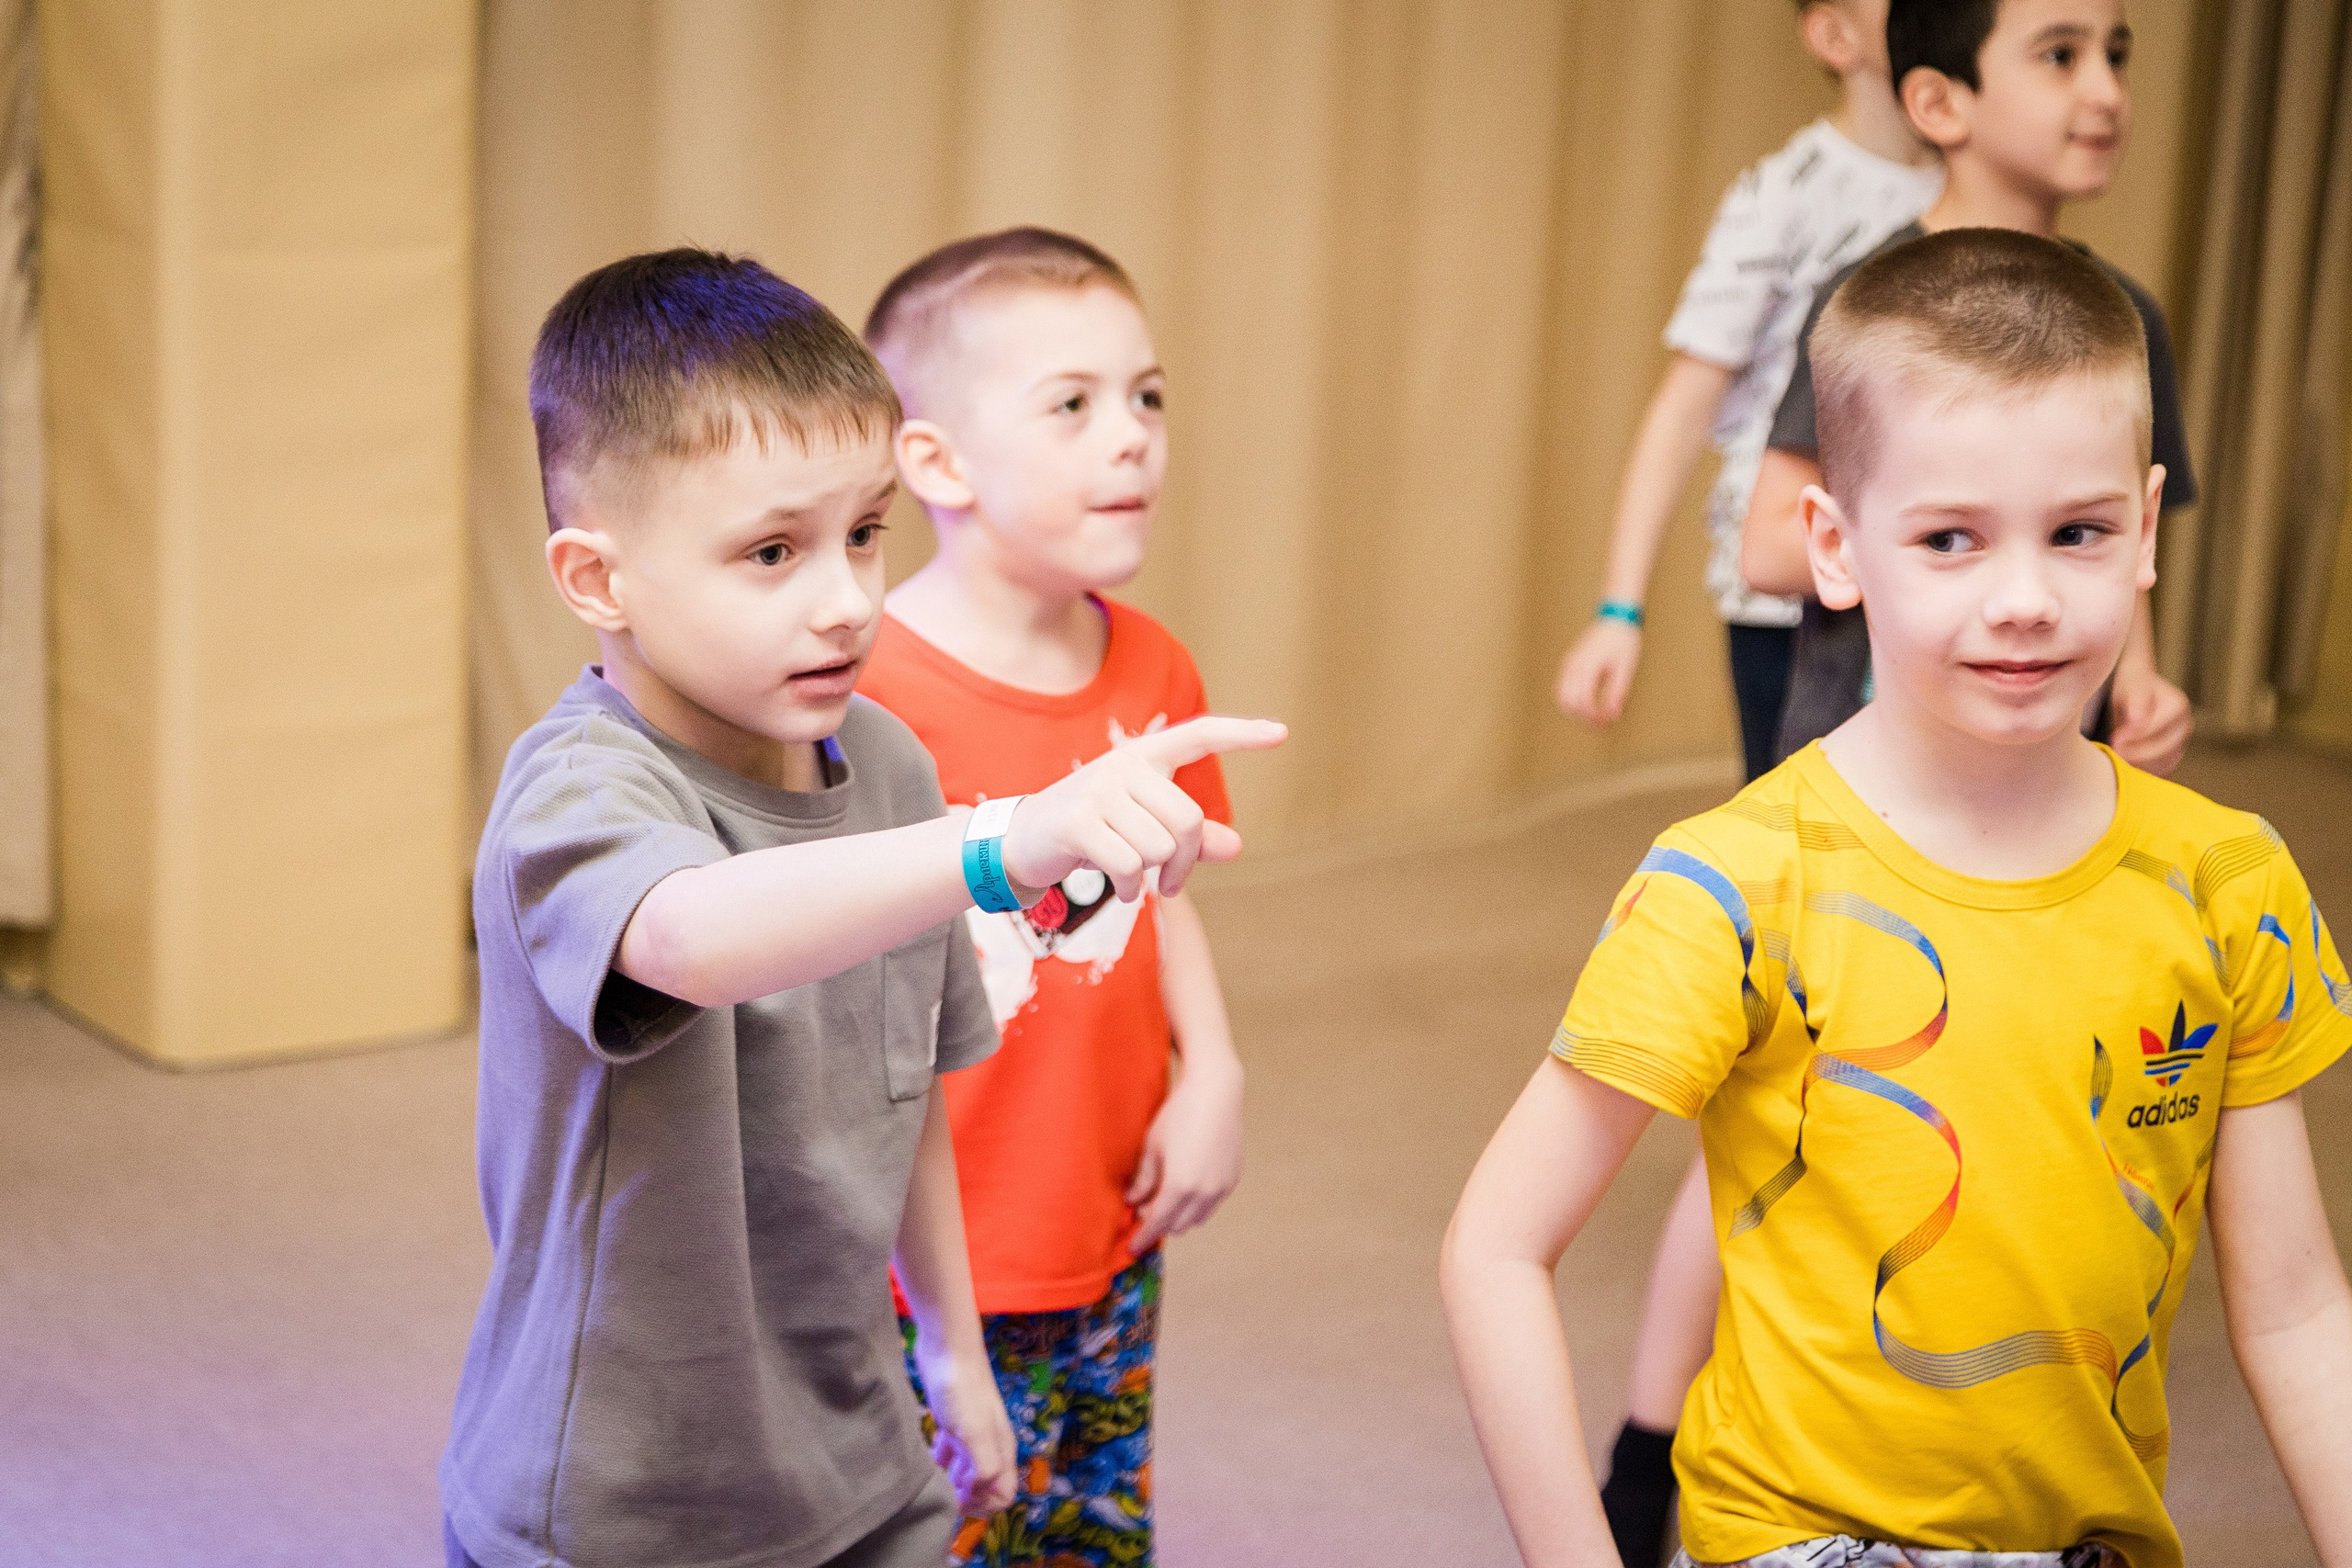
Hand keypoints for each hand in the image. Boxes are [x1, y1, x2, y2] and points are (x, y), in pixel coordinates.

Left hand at [913, 1336, 1016, 1516]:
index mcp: (1001, 1451)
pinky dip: (940, 1465)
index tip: (957, 1502)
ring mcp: (971, 1433)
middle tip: (941, 1495)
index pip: (1004, 1495)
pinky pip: (950, 1454)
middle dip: (966, 1498)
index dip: (983, 1506)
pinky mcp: (952, 1422)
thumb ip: (984, 1470)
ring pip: (966, 1472)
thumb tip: (974, 1494)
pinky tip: (925, 1463)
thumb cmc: (963, 1392)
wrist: (948, 1348)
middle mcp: (990, 1445)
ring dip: (951, 1483)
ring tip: (930, 1483)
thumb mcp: (976, 1435)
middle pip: (985, 1487)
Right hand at [1000, 716, 1285, 899]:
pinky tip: (1121, 890)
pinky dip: (1130, 889)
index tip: (1281, 734)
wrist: (1025, 841)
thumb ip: (1191, 837)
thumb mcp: (1144, 830)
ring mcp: (1098, 790)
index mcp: (1145, 757)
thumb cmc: (1095, 832)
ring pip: (1158, 848)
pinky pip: (1128, 866)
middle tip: (1171, 883)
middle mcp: (1124, 766)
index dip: (1241, 735)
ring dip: (1151, 878)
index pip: (1200, 734)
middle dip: (1185, 863)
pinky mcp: (1076, 821)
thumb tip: (1236, 847)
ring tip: (1132, 878)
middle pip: (1186, 821)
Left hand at [1127, 1058, 1243, 1252]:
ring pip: (1197, 1218)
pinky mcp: (1232, 1178)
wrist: (1216, 1091)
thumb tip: (1134, 1201)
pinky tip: (1187, 1185)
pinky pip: (1212, 1203)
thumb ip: (1143, 1180)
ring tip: (1165, 1198)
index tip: (1132, 1247)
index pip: (1157, 1223)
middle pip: (1177, 1225)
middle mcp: (1204, 1192)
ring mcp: (1222, 1187)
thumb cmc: (1178, 1114)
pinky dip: (1197, 1203)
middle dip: (1160, 1223)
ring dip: (1180, 1215)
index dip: (1143, 1237)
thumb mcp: (1151, 1147)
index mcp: (1179, 1187)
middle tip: (1144, 1210)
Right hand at [1554, 619, 1641, 724]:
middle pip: (1568, 703)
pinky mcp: (1569, 664)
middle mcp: (1573, 666)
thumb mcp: (1626, 668)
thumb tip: (1612, 715)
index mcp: (1588, 666)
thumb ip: (1617, 693)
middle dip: (1583, 719)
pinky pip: (1563, 688)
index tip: (1608, 723)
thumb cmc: (1624, 641)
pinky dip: (1572, 701)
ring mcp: (1569, 664)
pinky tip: (1587, 706)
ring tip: (1593, 719)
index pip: (1583, 701)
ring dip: (1575, 712)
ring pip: (1561, 697)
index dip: (1594, 717)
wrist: (1616, 618)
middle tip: (1600, 726)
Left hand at [2107, 659, 2191, 776]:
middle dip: (2136, 753)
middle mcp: (2184, 725)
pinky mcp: (2173, 755)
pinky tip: (2126, 767)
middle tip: (2112, 753)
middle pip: (2163, 748)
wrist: (2138, 691)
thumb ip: (2136, 700)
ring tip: (2117, 760)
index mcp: (2178, 705)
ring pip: (2163, 763)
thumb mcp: (2132, 685)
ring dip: (2140, 765)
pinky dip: (2145, 771)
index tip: (2114, 739)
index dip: (2135, 736)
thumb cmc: (2132, 686)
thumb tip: (2137, 719)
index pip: (2156, 728)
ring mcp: (2181, 742)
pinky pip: (2161, 769)